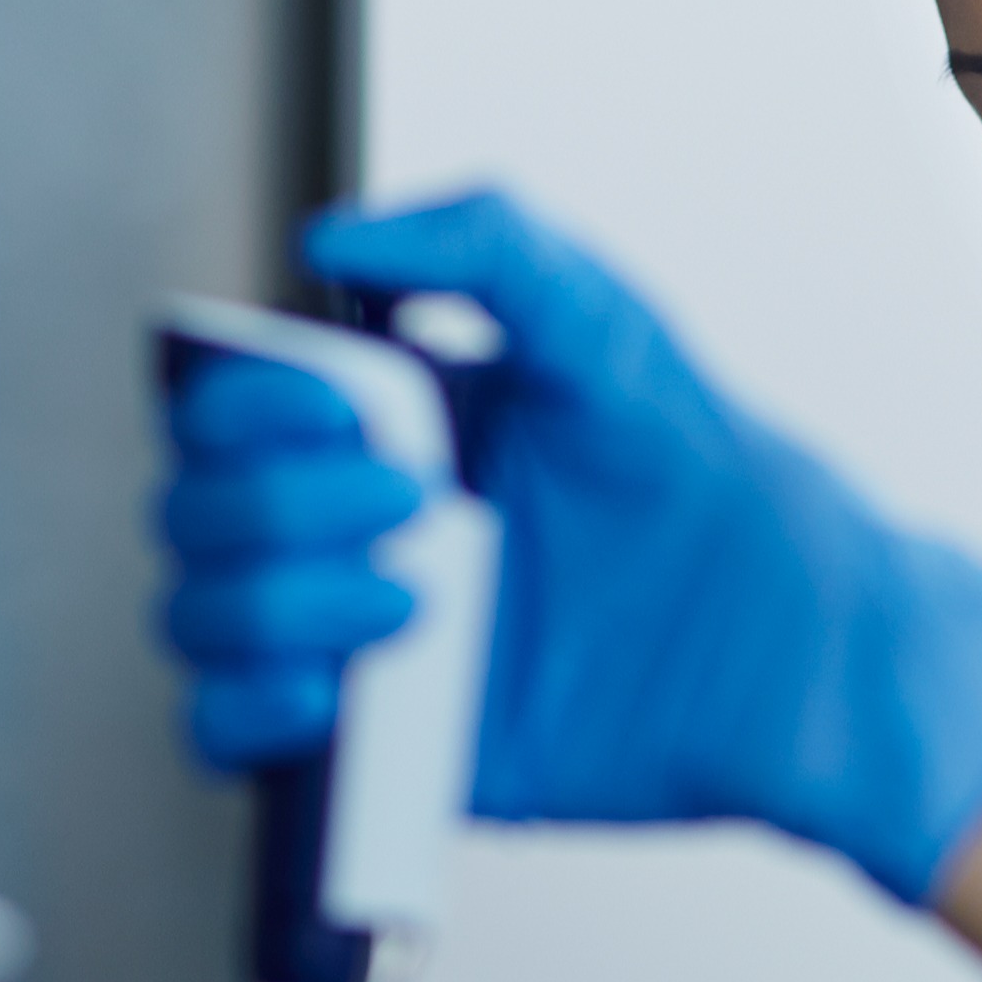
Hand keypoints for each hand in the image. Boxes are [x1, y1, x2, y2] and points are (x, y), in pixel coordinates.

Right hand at [151, 189, 981, 902]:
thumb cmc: (702, 472)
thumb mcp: (605, 324)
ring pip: (199, 617)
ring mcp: (352, 638)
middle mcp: (342, 528)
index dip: (245, 404)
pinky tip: (328, 692)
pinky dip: (246, 712)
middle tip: (411, 499)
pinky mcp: (378, 744)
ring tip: (411, 601)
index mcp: (371, 425)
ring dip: (271, 602)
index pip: (223, 406)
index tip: (336, 406)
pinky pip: (233, 737)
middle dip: (278, 503)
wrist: (787, 635)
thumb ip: (488, 243)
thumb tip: (336, 237)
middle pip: (194, 508)